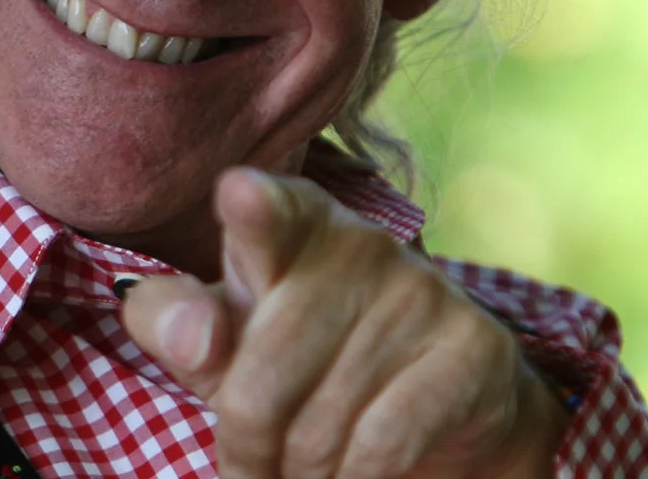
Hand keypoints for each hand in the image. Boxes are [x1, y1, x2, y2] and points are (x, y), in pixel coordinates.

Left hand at [119, 168, 567, 478]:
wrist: (444, 420)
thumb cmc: (305, 367)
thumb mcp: (225, 344)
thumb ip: (175, 325)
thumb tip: (193, 335)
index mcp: (289, 225)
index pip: (265, 210)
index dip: (253, 208)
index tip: (240, 196)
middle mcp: (358, 245)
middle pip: (258, 384)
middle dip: (248, 451)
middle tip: (255, 470)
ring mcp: (422, 291)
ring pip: (317, 429)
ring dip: (301, 475)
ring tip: (308, 471)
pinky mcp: (472, 347)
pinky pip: (382, 444)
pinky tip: (356, 478)